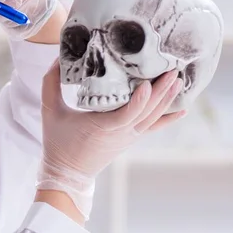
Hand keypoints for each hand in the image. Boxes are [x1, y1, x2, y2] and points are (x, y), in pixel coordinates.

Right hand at [36, 63, 185, 218]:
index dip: (140, 100)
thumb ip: (51, 83)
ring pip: (152, 118)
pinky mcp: (129, 139)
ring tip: (178, 80)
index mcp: (101, 126)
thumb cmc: (58, 142)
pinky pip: (152, 127)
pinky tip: (183, 109)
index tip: (148, 83)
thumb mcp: (50, 111)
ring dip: (167, 99)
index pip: (126, 114)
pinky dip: (168, 119)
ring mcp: (127, 137)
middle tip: (173, 70)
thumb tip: (56, 58)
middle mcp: (120, 133)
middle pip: (146, 112)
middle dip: (162, 91)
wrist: (67, 174)